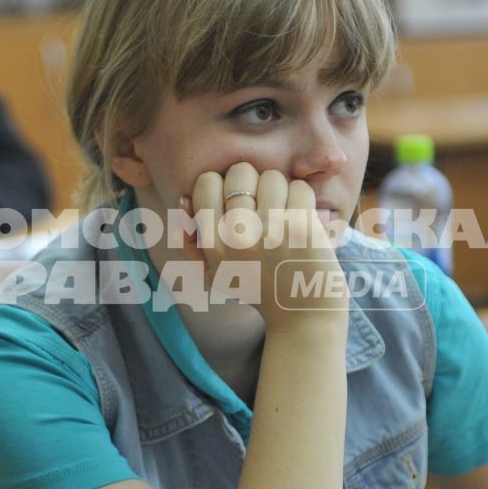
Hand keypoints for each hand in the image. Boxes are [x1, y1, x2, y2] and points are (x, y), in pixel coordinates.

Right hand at [166, 161, 341, 329]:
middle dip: (254, 182)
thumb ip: (190, 240)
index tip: (236, 203)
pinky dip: (304, 200)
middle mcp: (237, 237)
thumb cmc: (258, 289)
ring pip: (273, 177)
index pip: (206, 181)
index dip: (223, 185)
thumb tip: (183, 200)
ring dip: (282, 191)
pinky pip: (300, 188)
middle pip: (241, 171)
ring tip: (284, 215)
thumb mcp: (215, 272)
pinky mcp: (301, 230)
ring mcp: (270, 232)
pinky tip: (302, 219)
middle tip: (263, 206)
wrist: (302, 317)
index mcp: (212, 244)